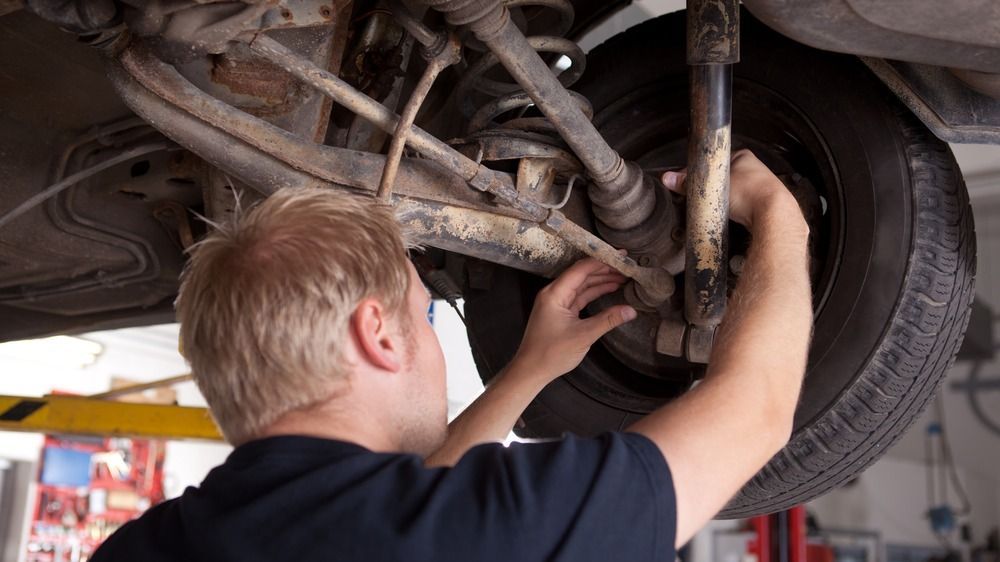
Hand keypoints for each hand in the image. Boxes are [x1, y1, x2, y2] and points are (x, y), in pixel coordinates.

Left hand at [510, 258, 637, 382]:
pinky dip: (594, 292)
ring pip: (582, 285)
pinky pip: (580, 296)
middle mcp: (554, 293)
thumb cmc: (551, 354)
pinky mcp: (560, 312)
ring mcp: (557, 302)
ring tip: (623, 276)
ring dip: (601, 280)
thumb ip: (608, 320)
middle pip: (582, 274)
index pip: (581, 269)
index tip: (621, 256)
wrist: (531, 370)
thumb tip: (631, 310)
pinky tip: (610, 289)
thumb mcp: (583, 336)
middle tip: (626, 266)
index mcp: (554, 293)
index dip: (602, 260)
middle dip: (604, 269)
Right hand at [662, 149, 804, 230]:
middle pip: (723, 177)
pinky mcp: (761, 204)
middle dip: (712, 188)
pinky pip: (741, 206)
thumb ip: (687, 182)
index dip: (701, 171)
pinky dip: (735, 211)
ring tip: (717, 207)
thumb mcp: (710, 186)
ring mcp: (759, 187)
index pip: (714, 160)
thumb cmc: (750, 193)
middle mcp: (754, 168)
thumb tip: (669, 178)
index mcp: (743, 156)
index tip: (692, 181)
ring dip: (724, 200)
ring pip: (733, 193)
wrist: (773, 214)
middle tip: (704, 197)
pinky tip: (730, 216)